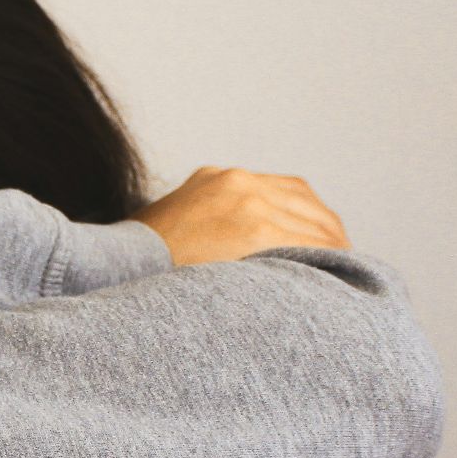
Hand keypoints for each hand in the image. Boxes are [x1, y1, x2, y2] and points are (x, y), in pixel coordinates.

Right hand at [131, 166, 349, 265]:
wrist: (111, 269)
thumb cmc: (136, 268)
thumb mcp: (169, 231)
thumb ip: (203, 229)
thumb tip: (225, 257)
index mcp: (216, 180)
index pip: (283, 190)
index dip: (307, 218)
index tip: (321, 241)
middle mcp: (234, 181)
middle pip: (304, 201)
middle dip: (326, 232)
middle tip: (343, 261)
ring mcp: (245, 200)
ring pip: (311, 221)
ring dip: (331, 247)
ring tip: (346, 274)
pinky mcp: (252, 226)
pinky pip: (306, 241)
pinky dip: (326, 257)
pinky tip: (334, 277)